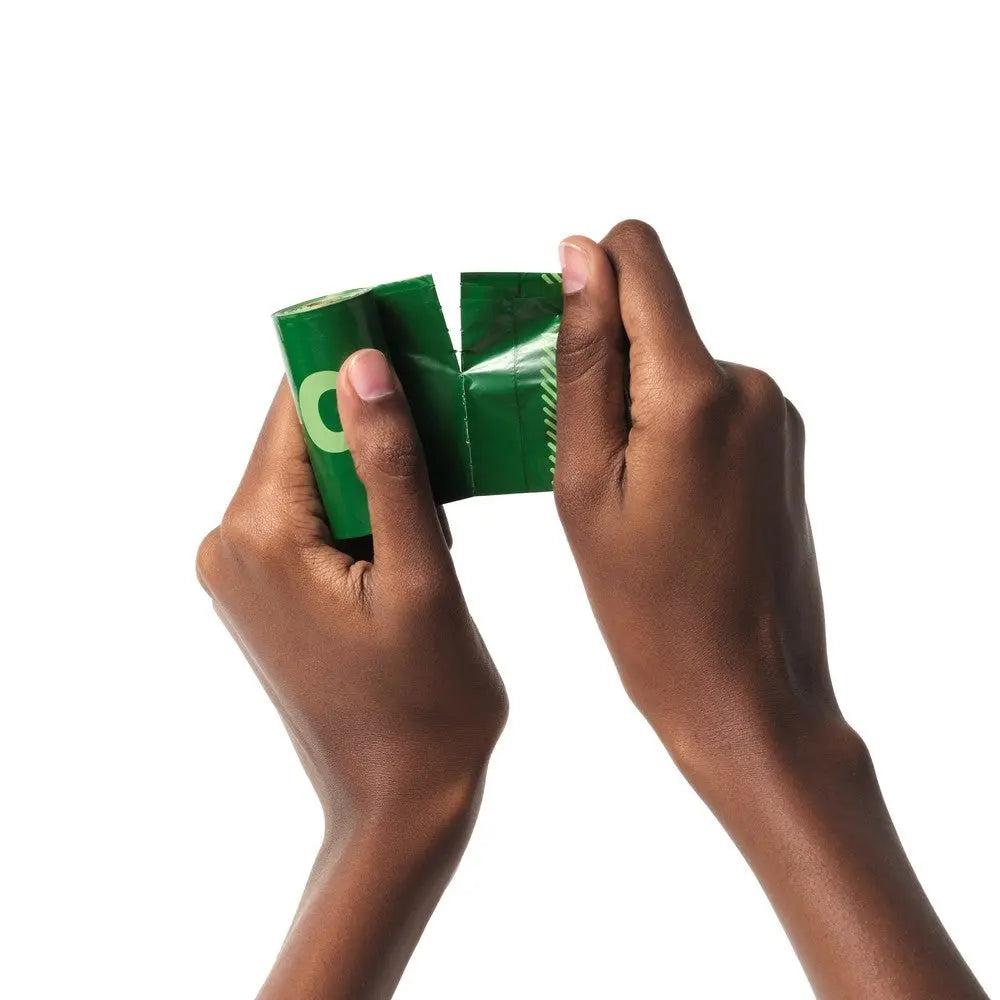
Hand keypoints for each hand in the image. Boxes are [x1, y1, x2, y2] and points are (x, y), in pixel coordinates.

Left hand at [197, 348, 506, 999]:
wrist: (399, 803)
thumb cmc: (426, 705)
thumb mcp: (422, 575)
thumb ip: (390, 466)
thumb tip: (365, 365)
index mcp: (258, 535)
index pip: (295, 407)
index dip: (351, 360)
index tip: (411, 325)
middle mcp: (231, 544)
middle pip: (302, 438)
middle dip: (373, 419)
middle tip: (447, 412)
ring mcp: (244, 570)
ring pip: (314, 475)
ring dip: (375, 467)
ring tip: (441, 495)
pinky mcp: (266, 589)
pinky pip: (314, 516)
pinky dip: (364, 505)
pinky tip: (416, 529)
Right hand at [555, 219, 831, 794]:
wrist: (745, 689)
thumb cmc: (646, 606)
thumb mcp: (584, 481)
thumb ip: (584, 358)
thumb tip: (579, 254)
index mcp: (695, 389)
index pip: (638, 254)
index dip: (587, 278)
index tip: (561, 349)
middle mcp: (751, 384)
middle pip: (657, 314)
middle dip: (608, 361)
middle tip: (585, 458)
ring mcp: (777, 413)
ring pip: (680, 362)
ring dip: (639, 403)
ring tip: (627, 494)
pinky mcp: (785, 441)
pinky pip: (711, 400)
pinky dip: (673, 428)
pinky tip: (663, 500)